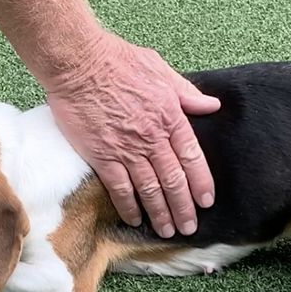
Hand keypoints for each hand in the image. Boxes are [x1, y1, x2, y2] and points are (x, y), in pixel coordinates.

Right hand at [43, 32, 219, 236]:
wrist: (79, 64)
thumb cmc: (118, 60)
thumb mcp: (160, 69)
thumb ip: (187, 93)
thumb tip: (211, 105)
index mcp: (170, 116)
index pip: (192, 157)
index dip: (201, 182)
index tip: (206, 201)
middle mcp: (152, 138)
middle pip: (174, 180)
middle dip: (183, 208)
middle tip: (189, 227)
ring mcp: (127, 149)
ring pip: (150, 190)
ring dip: (160, 213)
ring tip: (167, 231)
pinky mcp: (102, 156)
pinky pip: (120, 188)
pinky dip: (129, 206)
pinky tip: (135, 219)